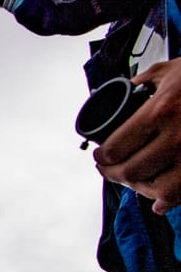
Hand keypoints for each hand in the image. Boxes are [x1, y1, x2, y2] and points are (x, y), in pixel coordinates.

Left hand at [94, 60, 180, 212]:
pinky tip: (160, 200)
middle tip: (109, 171)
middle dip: (114, 175)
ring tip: (134, 182)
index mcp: (161, 112)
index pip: (116, 148)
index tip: (99, 157)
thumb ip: (142, 82)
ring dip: (141, 189)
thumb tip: (122, 93)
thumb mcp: (170, 70)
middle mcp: (178, 137)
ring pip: (158, 190)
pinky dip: (168, 200)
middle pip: (132, 172)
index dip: (102, 158)